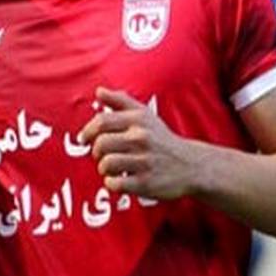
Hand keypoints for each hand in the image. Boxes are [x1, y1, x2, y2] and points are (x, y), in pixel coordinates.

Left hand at [77, 88, 203, 200]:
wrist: (191, 165)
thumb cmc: (162, 140)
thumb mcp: (146, 115)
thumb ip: (121, 101)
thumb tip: (99, 91)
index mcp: (139, 121)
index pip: (102, 121)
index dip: (88, 131)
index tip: (84, 139)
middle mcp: (141, 139)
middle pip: (100, 145)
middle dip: (96, 152)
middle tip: (103, 155)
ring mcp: (144, 161)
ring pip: (106, 164)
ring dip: (104, 169)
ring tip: (113, 168)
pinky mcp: (145, 183)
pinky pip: (115, 184)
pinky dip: (112, 183)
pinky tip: (120, 179)